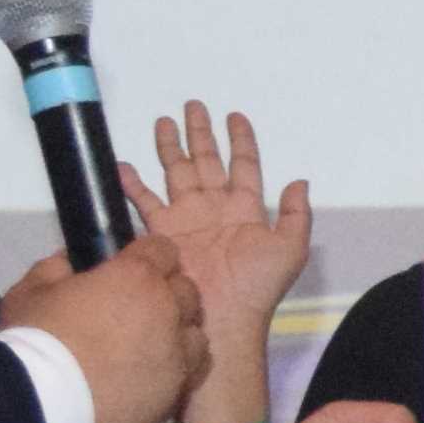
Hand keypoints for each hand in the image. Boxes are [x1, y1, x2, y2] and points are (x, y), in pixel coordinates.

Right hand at [0, 236, 203, 422]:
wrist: (44, 404)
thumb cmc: (35, 339)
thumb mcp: (29, 292)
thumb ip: (55, 269)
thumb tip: (67, 262)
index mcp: (136, 277)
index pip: (164, 250)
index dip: (148, 255)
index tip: (131, 266)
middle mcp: (168, 311)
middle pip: (185, 290)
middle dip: (166, 292)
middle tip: (138, 306)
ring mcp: (177, 353)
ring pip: (195, 331)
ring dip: (178, 331)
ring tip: (151, 343)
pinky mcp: (176, 391)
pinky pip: (191, 370)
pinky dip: (178, 366)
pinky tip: (155, 373)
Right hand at [125, 103, 313, 416]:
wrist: (222, 317)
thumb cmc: (258, 285)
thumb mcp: (290, 248)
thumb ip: (296, 214)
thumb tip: (300, 181)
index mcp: (246, 209)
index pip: (244, 165)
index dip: (241, 140)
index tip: (235, 116)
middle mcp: (215, 207)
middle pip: (206, 160)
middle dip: (200, 133)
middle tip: (193, 105)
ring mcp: (187, 217)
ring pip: (176, 171)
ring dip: (170, 147)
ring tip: (164, 121)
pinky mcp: (163, 231)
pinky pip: (145, 201)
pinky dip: (133, 183)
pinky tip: (124, 165)